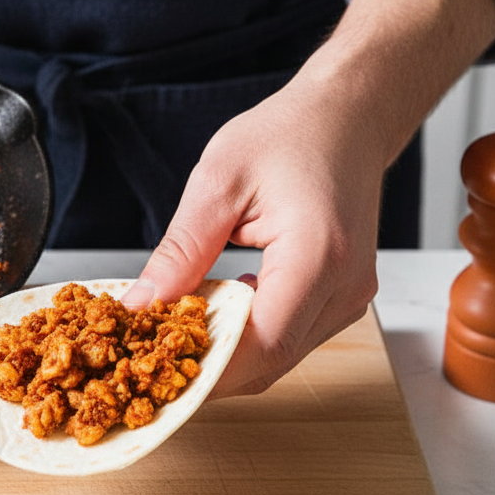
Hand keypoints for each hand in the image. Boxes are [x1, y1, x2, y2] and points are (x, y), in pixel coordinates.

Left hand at [123, 0, 494, 396]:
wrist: (348, 118)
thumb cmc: (289, 135)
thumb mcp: (218, 182)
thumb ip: (181, 250)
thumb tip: (141, 305)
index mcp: (318, 254)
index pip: (263, 343)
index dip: (209, 371)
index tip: (157, 376)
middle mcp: (346, 286)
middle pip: (272, 362)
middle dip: (210, 372)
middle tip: (152, 364)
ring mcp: (352, 297)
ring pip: (282, 359)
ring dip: (229, 356)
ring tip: (178, 336)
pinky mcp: (346, 298)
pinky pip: (292, 338)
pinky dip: (250, 339)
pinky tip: (217, 315)